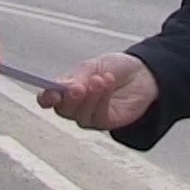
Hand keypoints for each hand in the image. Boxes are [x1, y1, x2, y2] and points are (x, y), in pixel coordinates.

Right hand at [36, 53, 158, 131]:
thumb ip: (78, 77)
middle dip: (69, 99)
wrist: (142, 72)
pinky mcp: (107, 122)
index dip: (46, 98)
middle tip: (78, 87)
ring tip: (99, 80)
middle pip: (64, 111)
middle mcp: (76, 106)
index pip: (49, 99)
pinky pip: (99, 116)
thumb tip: (63, 87)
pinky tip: (107, 84)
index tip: (51, 94)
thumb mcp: (93, 66)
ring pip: (81, 116)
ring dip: (90, 97)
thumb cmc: (115, 68)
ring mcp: (91, 116)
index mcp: (67, 90)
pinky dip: (102, 100)